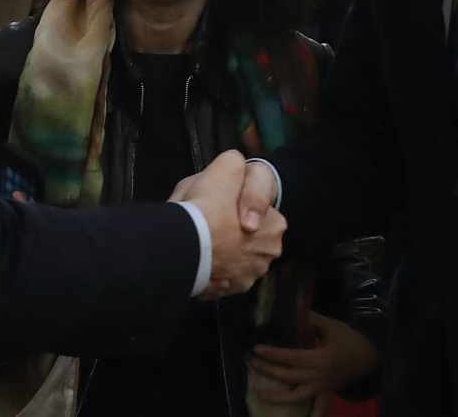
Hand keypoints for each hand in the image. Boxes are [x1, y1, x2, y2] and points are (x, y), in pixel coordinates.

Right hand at [170, 150, 285, 296]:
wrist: (182, 244)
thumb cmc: (208, 205)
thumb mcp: (226, 166)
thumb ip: (236, 164)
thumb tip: (235, 171)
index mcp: (275, 226)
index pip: (259, 211)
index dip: (236, 204)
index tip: (220, 202)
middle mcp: (267, 256)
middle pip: (247, 237)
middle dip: (232, 232)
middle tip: (209, 221)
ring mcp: (246, 278)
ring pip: (232, 259)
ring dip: (221, 252)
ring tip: (199, 239)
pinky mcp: (224, 292)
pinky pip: (217, 276)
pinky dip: (209, 269)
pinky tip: (196, 256)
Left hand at [248, 311, 380, 405]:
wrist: (369, 356)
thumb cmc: (348, 339)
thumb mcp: (330, 325)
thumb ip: (310, 318)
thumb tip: (292, 308)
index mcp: (320, 358)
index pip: (291, 357)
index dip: (273, 354)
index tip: (257, 349)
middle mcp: (320, 376)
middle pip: (289, 375)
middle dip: (268, 370)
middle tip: (251, 362)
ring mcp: (323, 388)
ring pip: (297, 396)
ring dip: (278, 395)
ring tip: (259, 392)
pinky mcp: (326, 394)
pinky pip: (319, 409)